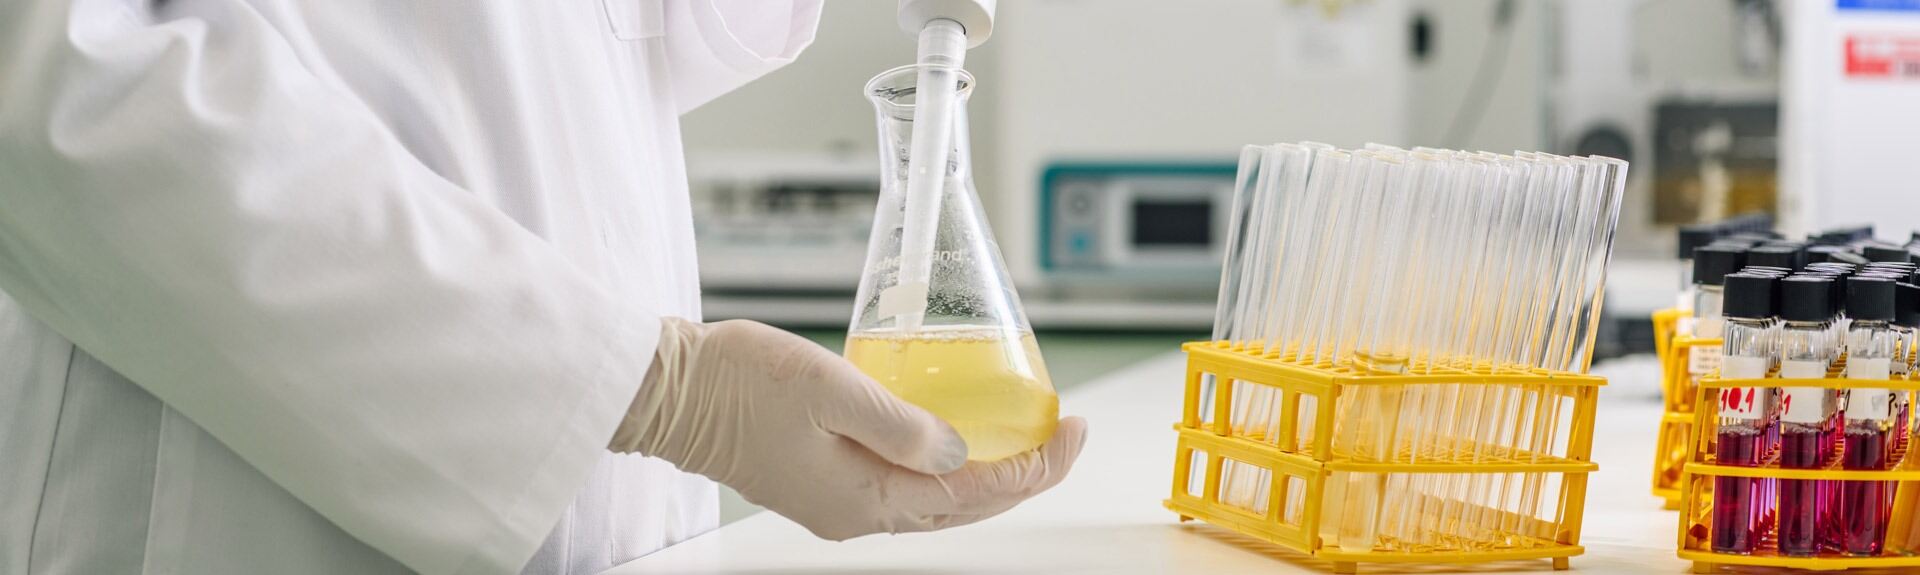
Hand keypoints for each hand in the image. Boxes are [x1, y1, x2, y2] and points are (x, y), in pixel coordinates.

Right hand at [610, 318, 1086, 538]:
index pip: (977, 494)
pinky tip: (952, 438)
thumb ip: (902, 425)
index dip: (1036, 465)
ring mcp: (836, 503)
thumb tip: (961, 453)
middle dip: (1023, 473)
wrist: (666, 392)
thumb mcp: (831, 389)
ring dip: (985, 475)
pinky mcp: (820, 482)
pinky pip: (901, 485)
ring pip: (935, 501)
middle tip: (1066, 435)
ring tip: (1024, 439)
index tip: (1074, 431)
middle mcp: (855, 514)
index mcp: (864, 499)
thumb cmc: (735, 382)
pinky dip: (941, 467)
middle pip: (964, 508)